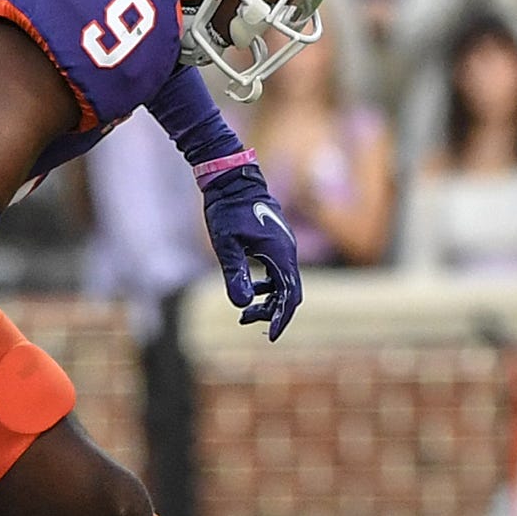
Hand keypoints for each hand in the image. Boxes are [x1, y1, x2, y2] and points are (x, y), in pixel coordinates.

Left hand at [202, 165, 301, 340]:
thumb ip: (235, 274)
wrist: (233, 179)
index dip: (282, 318)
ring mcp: (284, 246)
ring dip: (268, 300)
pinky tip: (249, 290)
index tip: (271, 337)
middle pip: (290, 293)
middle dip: (273, 312)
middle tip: (246, 321)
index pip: (290, 295)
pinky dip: (267, 286)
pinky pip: (279, 272)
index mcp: (280, 253)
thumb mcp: (226, 245)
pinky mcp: (277, 243)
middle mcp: (288, 251)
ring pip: (285, 283)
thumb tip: (240, 305)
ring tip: (244, 311)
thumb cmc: (227, 209)